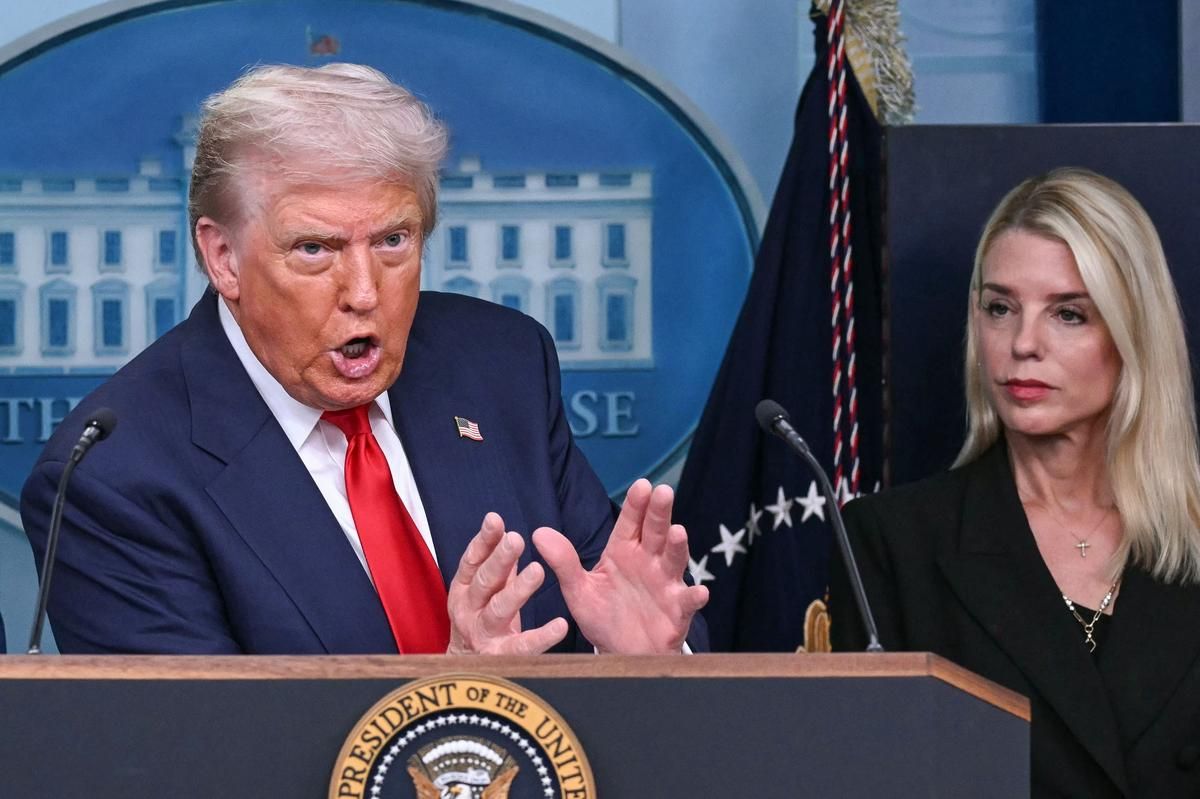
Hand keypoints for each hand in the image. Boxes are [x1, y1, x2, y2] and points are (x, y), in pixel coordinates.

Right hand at [445, 512, 568, 654]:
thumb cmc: (482, 620)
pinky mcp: (500, 657)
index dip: (483, 540)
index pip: (472, 561)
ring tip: (538, 571)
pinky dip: (541, 636)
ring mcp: (482, 634)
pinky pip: (522, 646)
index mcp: (464, 589)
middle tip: (516, 539)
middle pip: (485, 581)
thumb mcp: (487, 591)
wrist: (465, 670)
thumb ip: (500, 567)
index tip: (495, 520)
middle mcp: (468, 610)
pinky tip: (560, 625)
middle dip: (500, 559)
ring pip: (499, 610)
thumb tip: (509, 533)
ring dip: (518, 590)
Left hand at [533, 479, 708, 653]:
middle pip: (655, 532)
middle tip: (663, 492)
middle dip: (659, 512)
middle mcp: (648, 562)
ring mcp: (665, 584)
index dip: (636, 505)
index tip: (641, 485)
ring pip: (673, 560)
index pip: (630, 523)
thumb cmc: (603, 616)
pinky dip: (694, 596)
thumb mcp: (578, 590)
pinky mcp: (676, 611)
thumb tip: (538, 533)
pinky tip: (699, 592)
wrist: (620, 652)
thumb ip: (563, 562)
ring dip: (677, 547)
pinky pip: (686, 602)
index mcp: (623, 552)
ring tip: (678, 532)